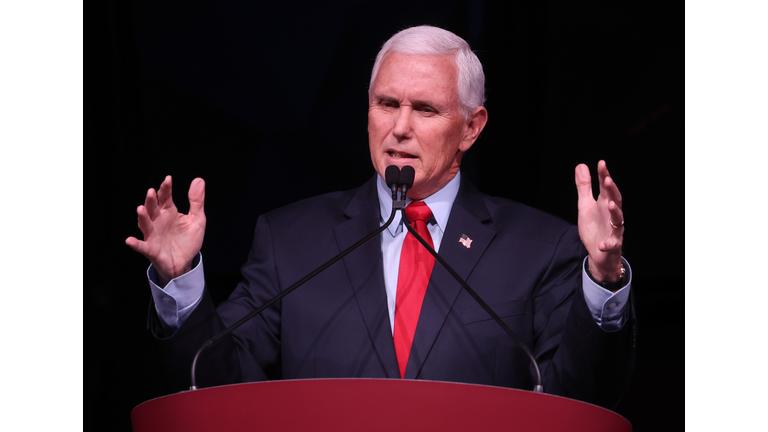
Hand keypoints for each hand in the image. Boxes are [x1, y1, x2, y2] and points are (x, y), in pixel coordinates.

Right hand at [125, 176, 205, 286]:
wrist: (185, 262)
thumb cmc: (188, 240)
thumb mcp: (197, 219)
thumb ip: (197, 201)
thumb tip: (199, 180)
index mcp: (169, 212)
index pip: (165, 198)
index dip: (166, 189)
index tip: (168, 179)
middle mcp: (158, 221)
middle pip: (153, 208)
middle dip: (151, 200)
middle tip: (152, 192)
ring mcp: (153, 235)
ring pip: (145, 224)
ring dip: (142, 217)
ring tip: (141, 209)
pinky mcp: (151, 250)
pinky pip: (142, 246)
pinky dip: (135, 244)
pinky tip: (129, 240)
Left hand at [574, 161, 623, 281]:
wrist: (599, 253)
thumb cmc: (595, 227)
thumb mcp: (585, 205)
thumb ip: (584, 187)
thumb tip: (581, 165)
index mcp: (605, 204)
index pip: (606, 188)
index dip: (604, 175)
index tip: (601, 163)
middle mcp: (612, 216)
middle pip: (616, 200)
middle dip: (612, 190)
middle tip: (607, 179)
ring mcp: (613, 231)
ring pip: (618, 221)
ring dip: (615, 212)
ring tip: (610, 204)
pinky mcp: (612, 246)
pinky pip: (612, 245)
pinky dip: (608, 244)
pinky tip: (602, 244)